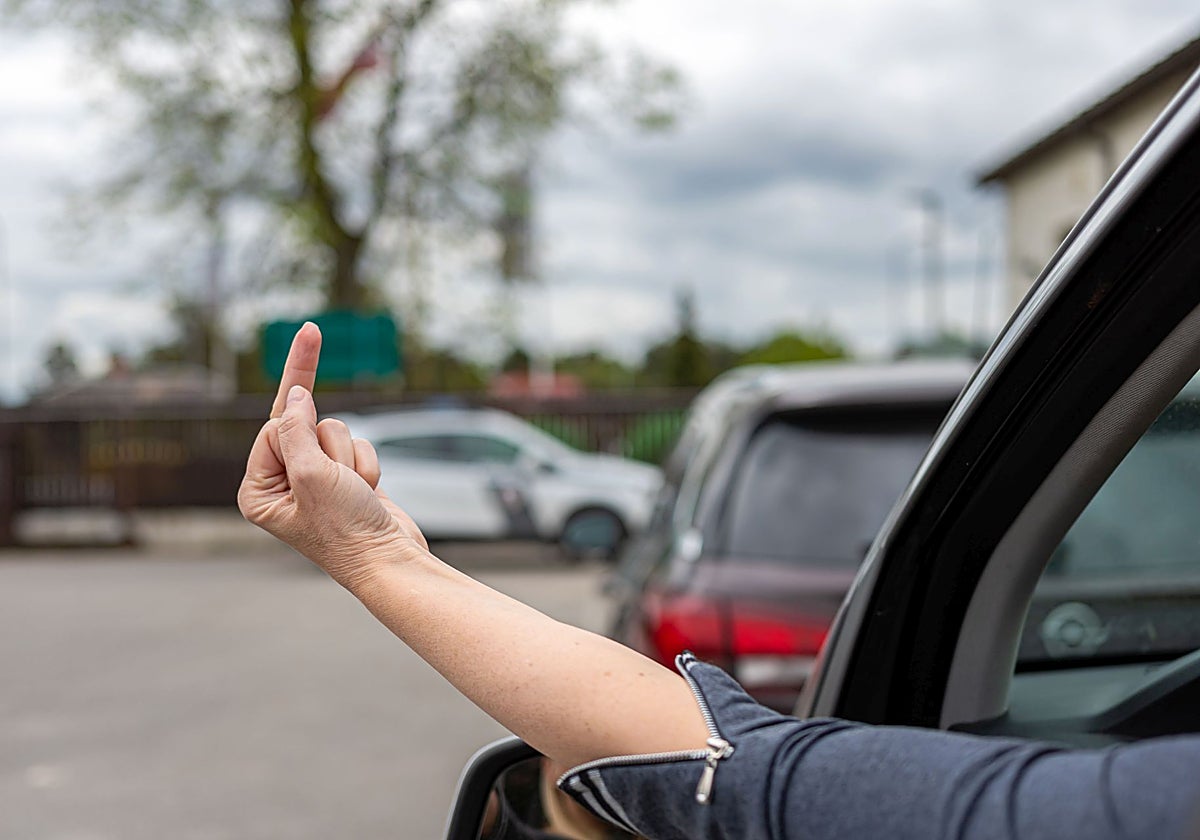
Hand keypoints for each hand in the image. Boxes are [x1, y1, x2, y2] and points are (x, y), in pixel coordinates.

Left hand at [237, 322, 427, 587]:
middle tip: (336, 469)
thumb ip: (297, 429)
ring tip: (354, 491)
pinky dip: (367, 465)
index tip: (314, 433)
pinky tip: (367, 493)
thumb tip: (297, 394)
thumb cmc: (345, 530)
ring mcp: (316, 480)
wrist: (389, 560)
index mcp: (259, 491)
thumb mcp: (311, 476)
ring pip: (334, 433)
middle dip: (329, 448)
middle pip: (304, 426)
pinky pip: (356, 446)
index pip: (273, 430)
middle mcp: (282, 484)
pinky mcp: (345, 478)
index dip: (300, 434)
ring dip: (350, 458)